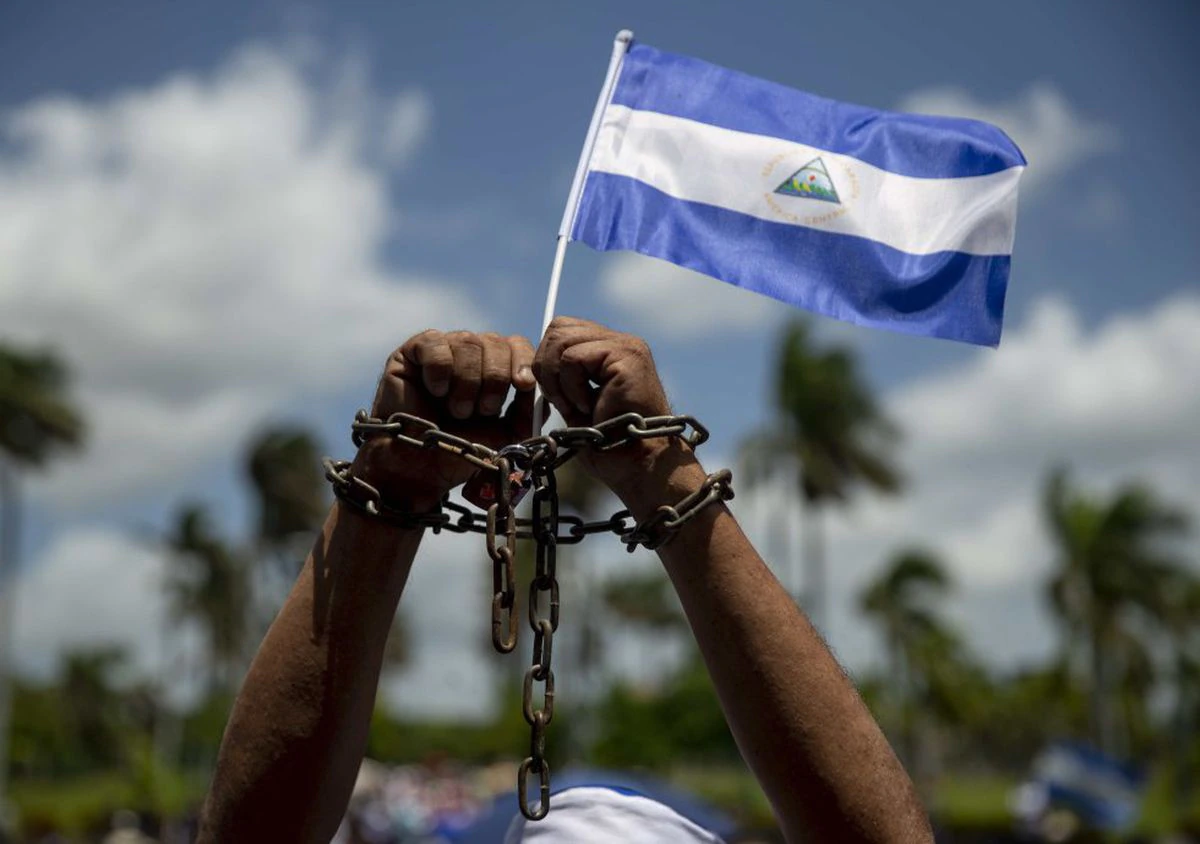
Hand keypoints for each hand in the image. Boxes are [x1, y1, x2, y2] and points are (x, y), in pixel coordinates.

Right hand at [352, 330, 536, 509]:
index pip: (517, 344)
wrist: (421, 467)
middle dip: (494, 381)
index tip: (523, 385)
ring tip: (457, 410)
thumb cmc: (463, 450)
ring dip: (467, 383)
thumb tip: (539, 383)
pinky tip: (435, 393)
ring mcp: (442, 349)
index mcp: (495, 367)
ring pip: (468, 342)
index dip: (524, 361)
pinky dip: (440, 372)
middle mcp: (471, 353)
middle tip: (481, 411)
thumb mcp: (509, 433)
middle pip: (495, 342)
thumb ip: (529, 408)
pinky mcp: (412, 352)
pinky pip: (436, 345)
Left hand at [534, 316, 692, 493]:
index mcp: (609, 349)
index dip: (546, 360)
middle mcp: (621, 342)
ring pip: (562, 341)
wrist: (640, 465)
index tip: (554, 397)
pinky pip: (573, 358)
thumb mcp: (576, 403)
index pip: (561, 330)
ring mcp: (626, 346)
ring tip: (576, 406)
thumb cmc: (610, 445)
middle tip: (561, 402)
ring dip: (558, 380)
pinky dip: (571, 387)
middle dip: (546, 367)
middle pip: (558, 328)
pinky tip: (589, 407)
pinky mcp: (628, 356)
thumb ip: (561, 378)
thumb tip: (531, 365)